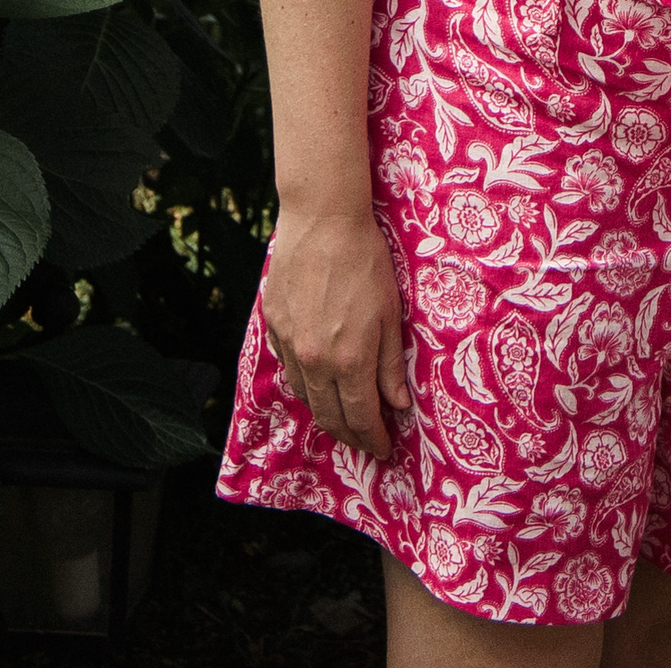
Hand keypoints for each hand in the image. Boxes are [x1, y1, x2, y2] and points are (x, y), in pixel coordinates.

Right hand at [261, 207, 411, 457]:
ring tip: (345, 421)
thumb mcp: (391, 311)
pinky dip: (307, 385)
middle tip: (366, 444)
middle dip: (350, 436)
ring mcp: (289, 345)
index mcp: (348, 359)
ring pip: (306, 397)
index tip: (384, 450)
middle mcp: (314, 360)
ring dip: (326, 414)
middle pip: (329, 416)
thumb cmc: (365, 260)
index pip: (360, 416)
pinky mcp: (274, 327)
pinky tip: (319, 384)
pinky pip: (289, 370)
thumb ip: (391, 362)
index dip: (373, 438)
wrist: (322, 221)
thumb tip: (396, 403)